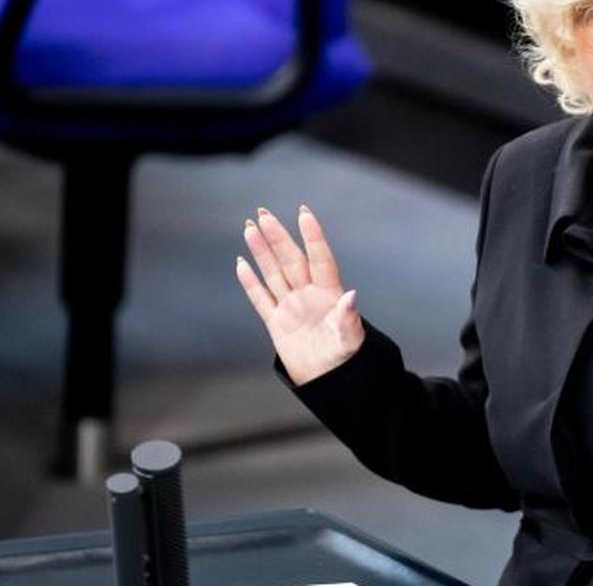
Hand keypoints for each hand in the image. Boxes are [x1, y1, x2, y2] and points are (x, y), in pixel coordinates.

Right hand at [236, 205, 363, 385]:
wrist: (331, 380)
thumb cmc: (347, 358)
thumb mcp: (350, 338)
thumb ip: (348, 316)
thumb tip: (351, 295)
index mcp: (329, 294)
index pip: (320, 259)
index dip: (313, 237)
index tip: (304, 213)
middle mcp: (309, 295)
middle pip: (291, 260)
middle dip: (277, 237)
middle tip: (263, 213)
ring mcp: (291, 306)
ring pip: (273, 273)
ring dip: (262, 251)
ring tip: (250, 227)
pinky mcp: (277, 323)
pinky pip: (261, 299)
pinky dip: (250, 283)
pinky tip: (241, 263)